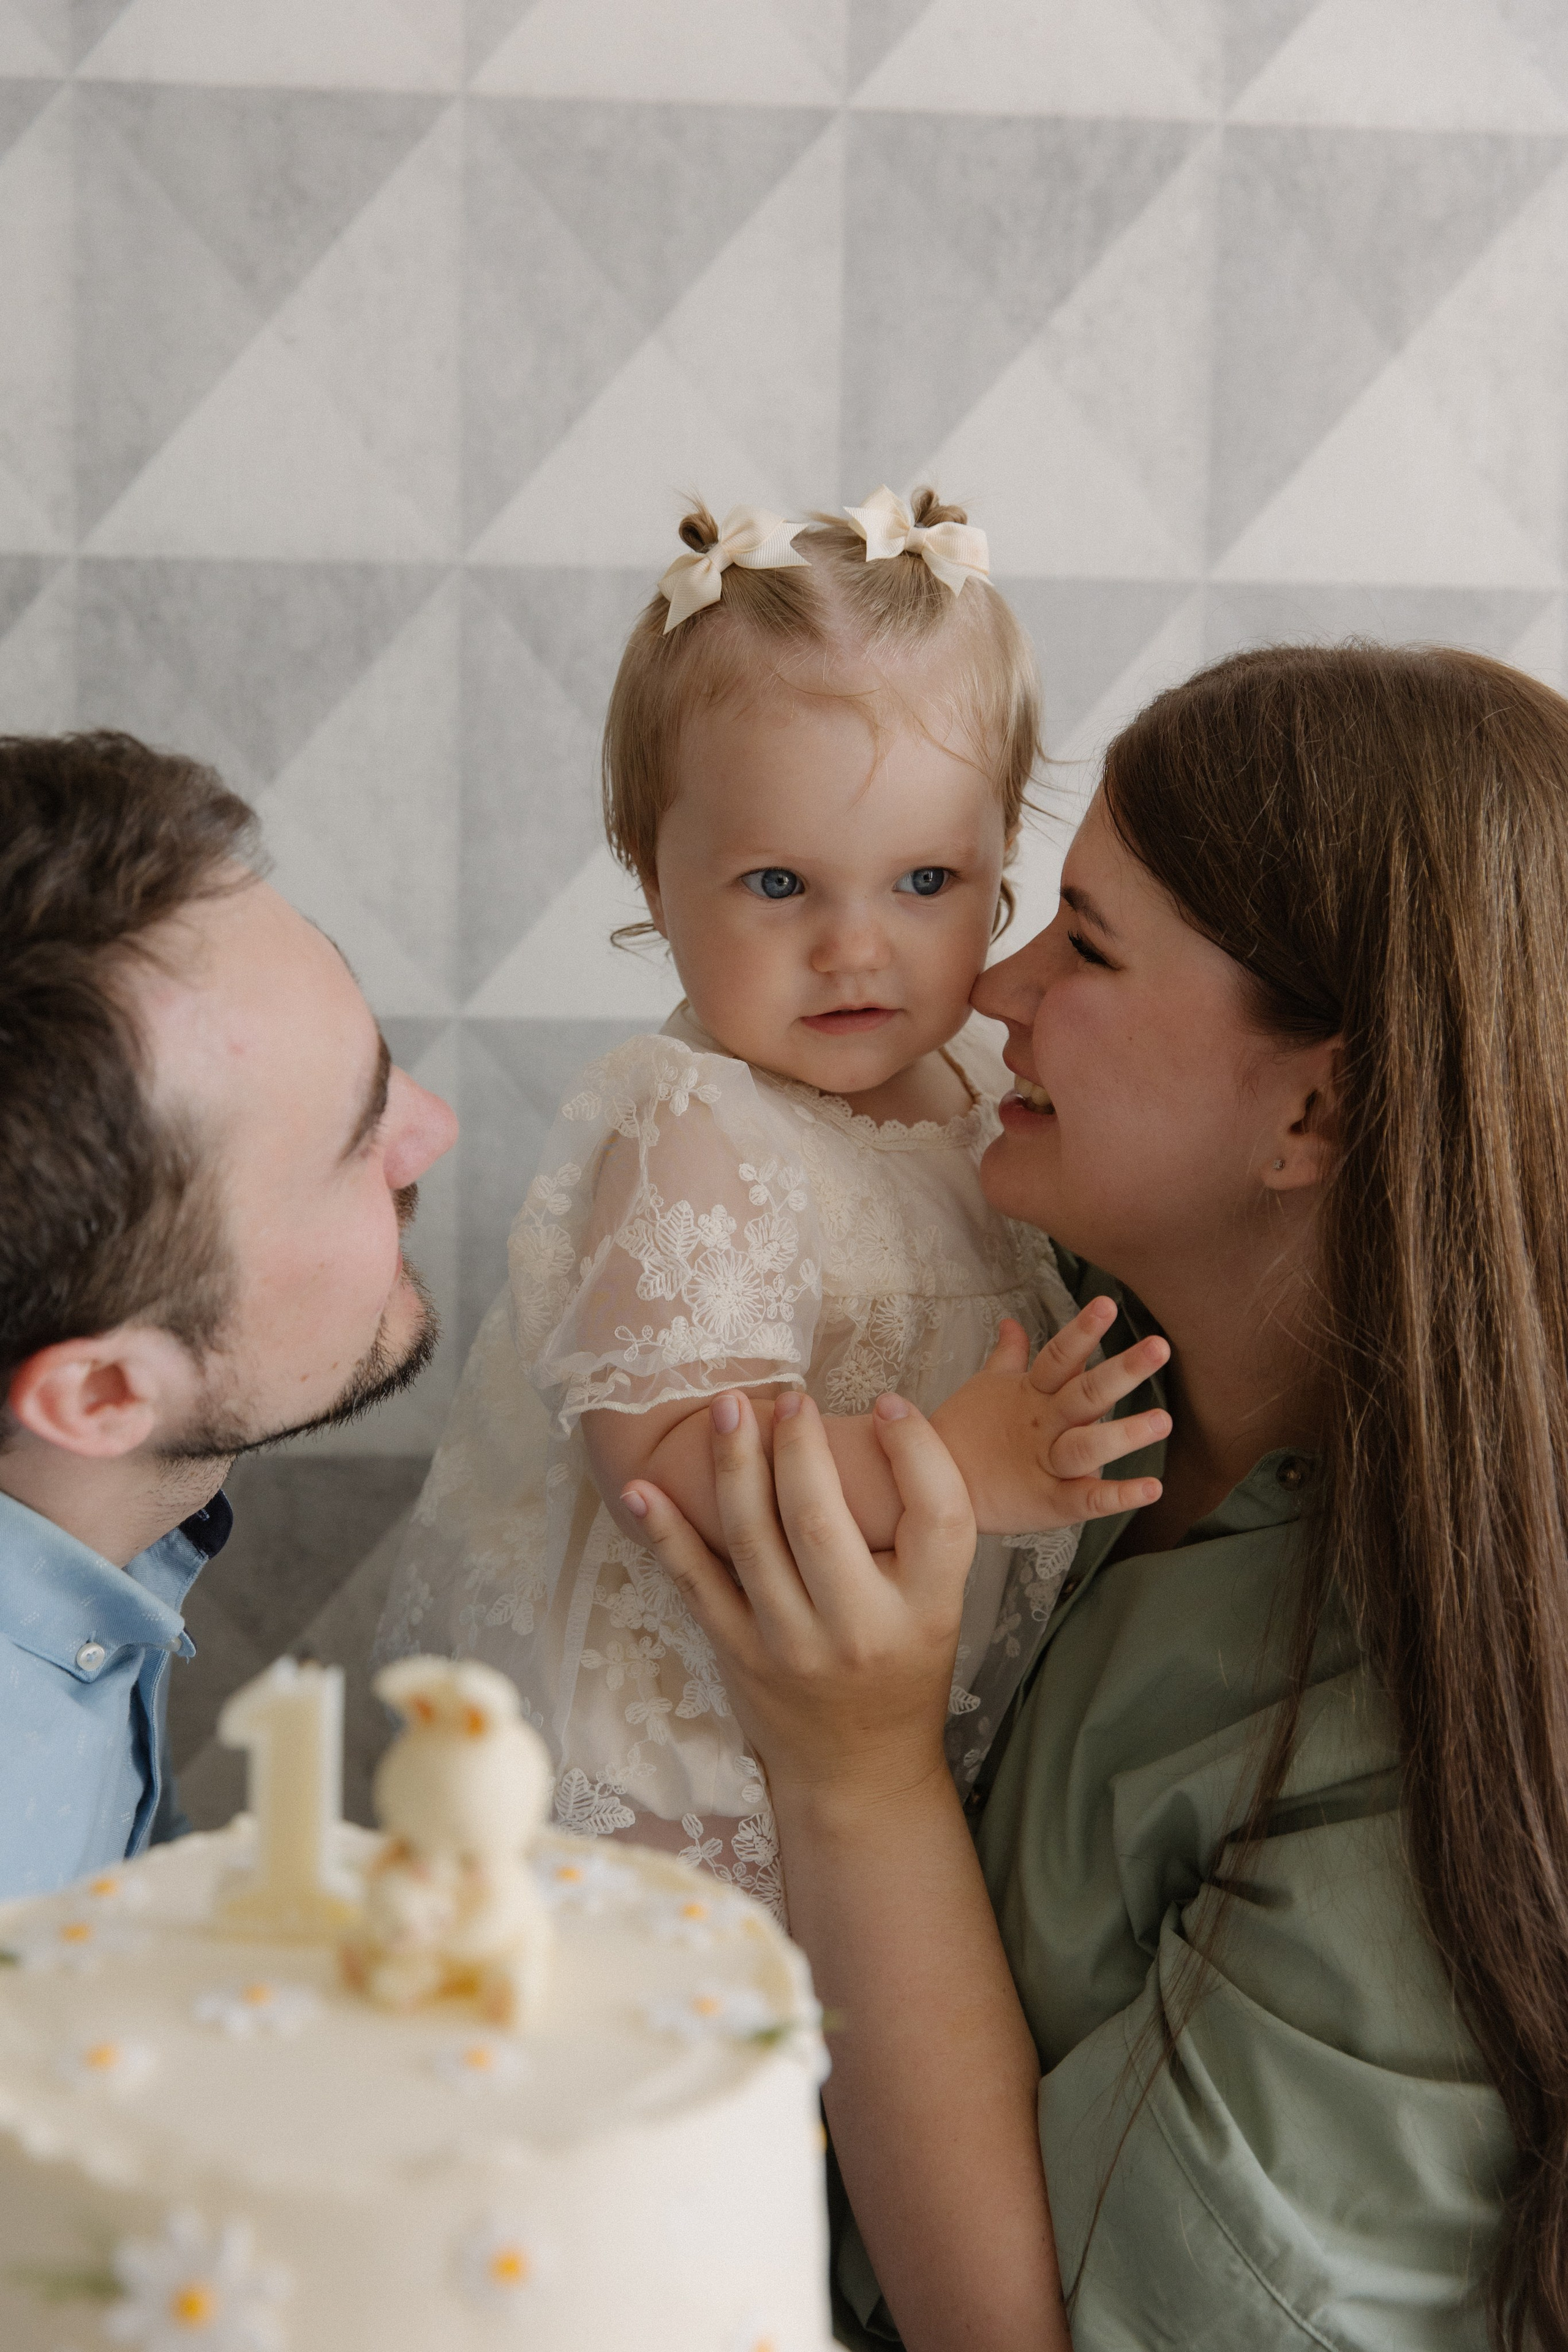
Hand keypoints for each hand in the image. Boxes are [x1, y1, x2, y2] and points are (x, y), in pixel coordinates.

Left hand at [621, 1388, 973, 1815]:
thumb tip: (885, 1422)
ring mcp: (791, 1646)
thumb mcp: (939, 1606)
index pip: (937, 1514)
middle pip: (820, 1518)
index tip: (890, 1403)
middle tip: (791, 1399)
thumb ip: (919, 1533)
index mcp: (928, 1610)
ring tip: (727, 1408)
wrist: (858, 1771)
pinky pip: (696, 1585)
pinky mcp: (738, 1656)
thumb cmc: (903, 1668)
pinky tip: (643, 1489)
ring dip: (733, 1464)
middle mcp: (860, 1630)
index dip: (917, 1449)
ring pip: (752, 1539)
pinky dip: (666, 1534)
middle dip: (798, 1445)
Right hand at [931, 1300, 1169, 1534]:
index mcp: (1030, 1395)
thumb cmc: (965, 1432)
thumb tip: (1012, 1321)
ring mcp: (1046, 1465)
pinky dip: (1118, 1496)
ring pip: (1087, 1446)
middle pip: (1083, 1394)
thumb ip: (1009, 1355)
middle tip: (1159, 1347)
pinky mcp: (1050, 1504)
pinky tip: (1153, 1489)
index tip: (1107, 1304)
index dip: (1082, 1332)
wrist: (929, 1484)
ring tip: (1163, 1420)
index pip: (1059, 1357)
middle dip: (1122, 1371)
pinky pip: (1086, 1499)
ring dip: (1124, 1434)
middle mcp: (1042, 1426)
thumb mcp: (988, 1388)